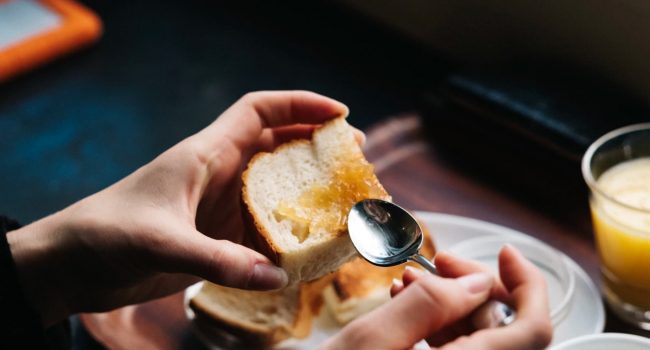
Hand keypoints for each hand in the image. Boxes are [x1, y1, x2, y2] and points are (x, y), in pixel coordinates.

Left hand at [7, 91, 348, 326]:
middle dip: (317, 145)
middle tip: (355, 156)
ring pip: (274, 187)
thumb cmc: (107, 235)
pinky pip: (262, 227)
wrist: (72, 264)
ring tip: (344, 199)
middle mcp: (219, 174)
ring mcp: (219, 206)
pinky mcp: (216, 237)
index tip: (341, 112)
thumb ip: (219, 260)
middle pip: (277, 145)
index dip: (301, 104)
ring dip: (307, 190)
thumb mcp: (163, 242)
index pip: (259, 110)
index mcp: (206, 154)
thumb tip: (276, 275)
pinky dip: (288, 232)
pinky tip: (309, 245)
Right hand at [321, 245, 552, 349]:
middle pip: (504, 329)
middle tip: (436, 262)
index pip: (532, 330)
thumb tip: (475, 282)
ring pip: (481, 340)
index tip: (504, 253)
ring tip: (409, 282)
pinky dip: (438, 327)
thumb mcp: (370, 342)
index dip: (527, 285)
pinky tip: (408, 307)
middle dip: (474, 287)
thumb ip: (427, 306)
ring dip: (452, 304)